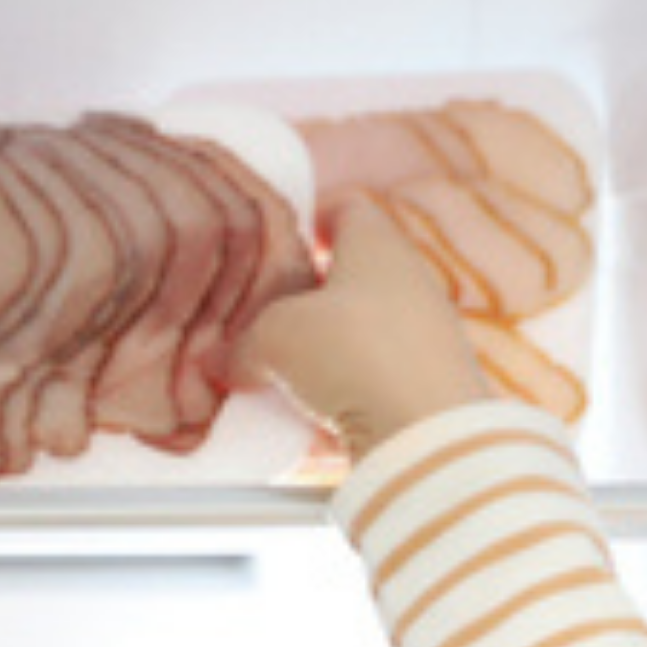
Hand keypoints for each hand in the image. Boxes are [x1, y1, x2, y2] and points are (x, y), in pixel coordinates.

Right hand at [249, 198, 501, 451]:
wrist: (427, 437)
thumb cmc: (352, 355)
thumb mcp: (273, 337)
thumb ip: (241, 342)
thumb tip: (220, 360)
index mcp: (379, 246)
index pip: (345, 208)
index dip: (308, 219)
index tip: (276, 241)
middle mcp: (411, 285)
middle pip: (349, 276)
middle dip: (302, 298)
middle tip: (257, 318)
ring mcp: (425, 340)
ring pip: (358, 334)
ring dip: (318, 353)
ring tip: (272, 376)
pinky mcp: (427, 391)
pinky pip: (371, 384)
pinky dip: (339, 396)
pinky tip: (304, 420)